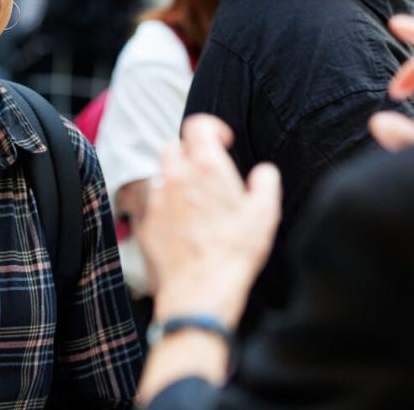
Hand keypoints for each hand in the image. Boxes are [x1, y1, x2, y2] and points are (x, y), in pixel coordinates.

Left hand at [136, 114, 280, 329]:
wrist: (201, 289)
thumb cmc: (236, 250)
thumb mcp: (265, 213)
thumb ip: (265, 182)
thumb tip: (263, 172)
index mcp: (206, 167)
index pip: (197, 125)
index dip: (212, 128)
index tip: (223, 143)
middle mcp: (176, 176)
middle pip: (174, 146)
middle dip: (190, 152)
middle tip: (208, 173)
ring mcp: (158, 199)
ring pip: (162, 174)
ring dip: (177, 179)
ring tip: (198, 202)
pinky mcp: (148, 222)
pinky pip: (154, 203)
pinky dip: (167, 206)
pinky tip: (184, 226)